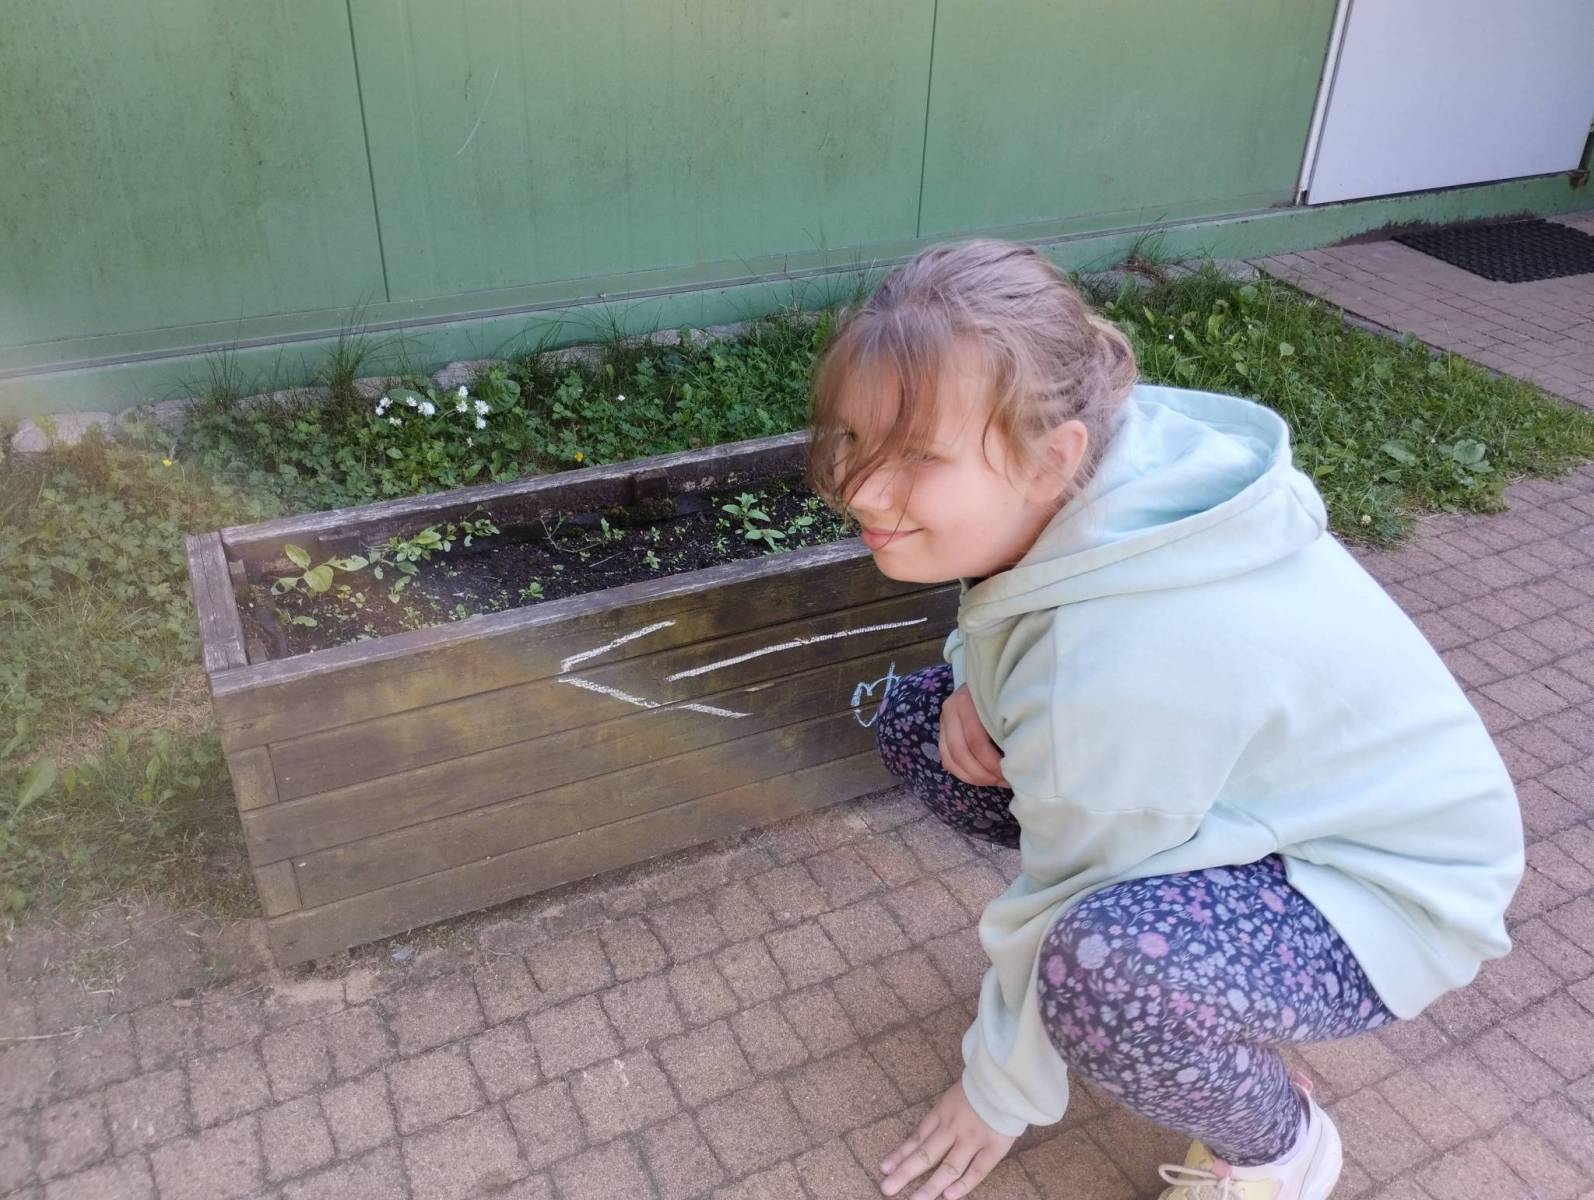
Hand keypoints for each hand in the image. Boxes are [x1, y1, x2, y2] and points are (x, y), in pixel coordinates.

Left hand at [879, 1080, 1016, 1198]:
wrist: (1008, 1075)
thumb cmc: (983, 1083)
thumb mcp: (955, 1093)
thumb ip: (945, 1112)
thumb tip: (932, 1130)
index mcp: (942, 1112)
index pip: (917, 1138)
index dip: (901, 1154)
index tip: (884, 1168)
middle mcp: (953, 1128)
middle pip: (925, 1155)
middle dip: (905, 1173)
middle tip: (887, 1188)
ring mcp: (972, 1139)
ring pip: (948, 1167)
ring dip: (930, 1186)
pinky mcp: (993, 1147)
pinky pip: (976, 1170)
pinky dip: (963, 1185)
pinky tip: (948, 1197)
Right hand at [939, 684, 1007, 787]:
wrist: (990, 674)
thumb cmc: (1004, 693)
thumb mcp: (1007, 704)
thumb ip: (1008, 727)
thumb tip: (1019, 761)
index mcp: (967, 702)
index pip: (977, 742)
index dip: (993, 764)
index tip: (1011, 773)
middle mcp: (950, 709)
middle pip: (961, 753)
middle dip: (983, 774)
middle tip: (1003, 781)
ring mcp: (943, 719)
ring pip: (950, 759)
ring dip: (972, 777)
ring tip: (993, 781)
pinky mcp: (942, 730)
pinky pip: (947, 759)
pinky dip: (962, 773)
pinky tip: (980, 777)